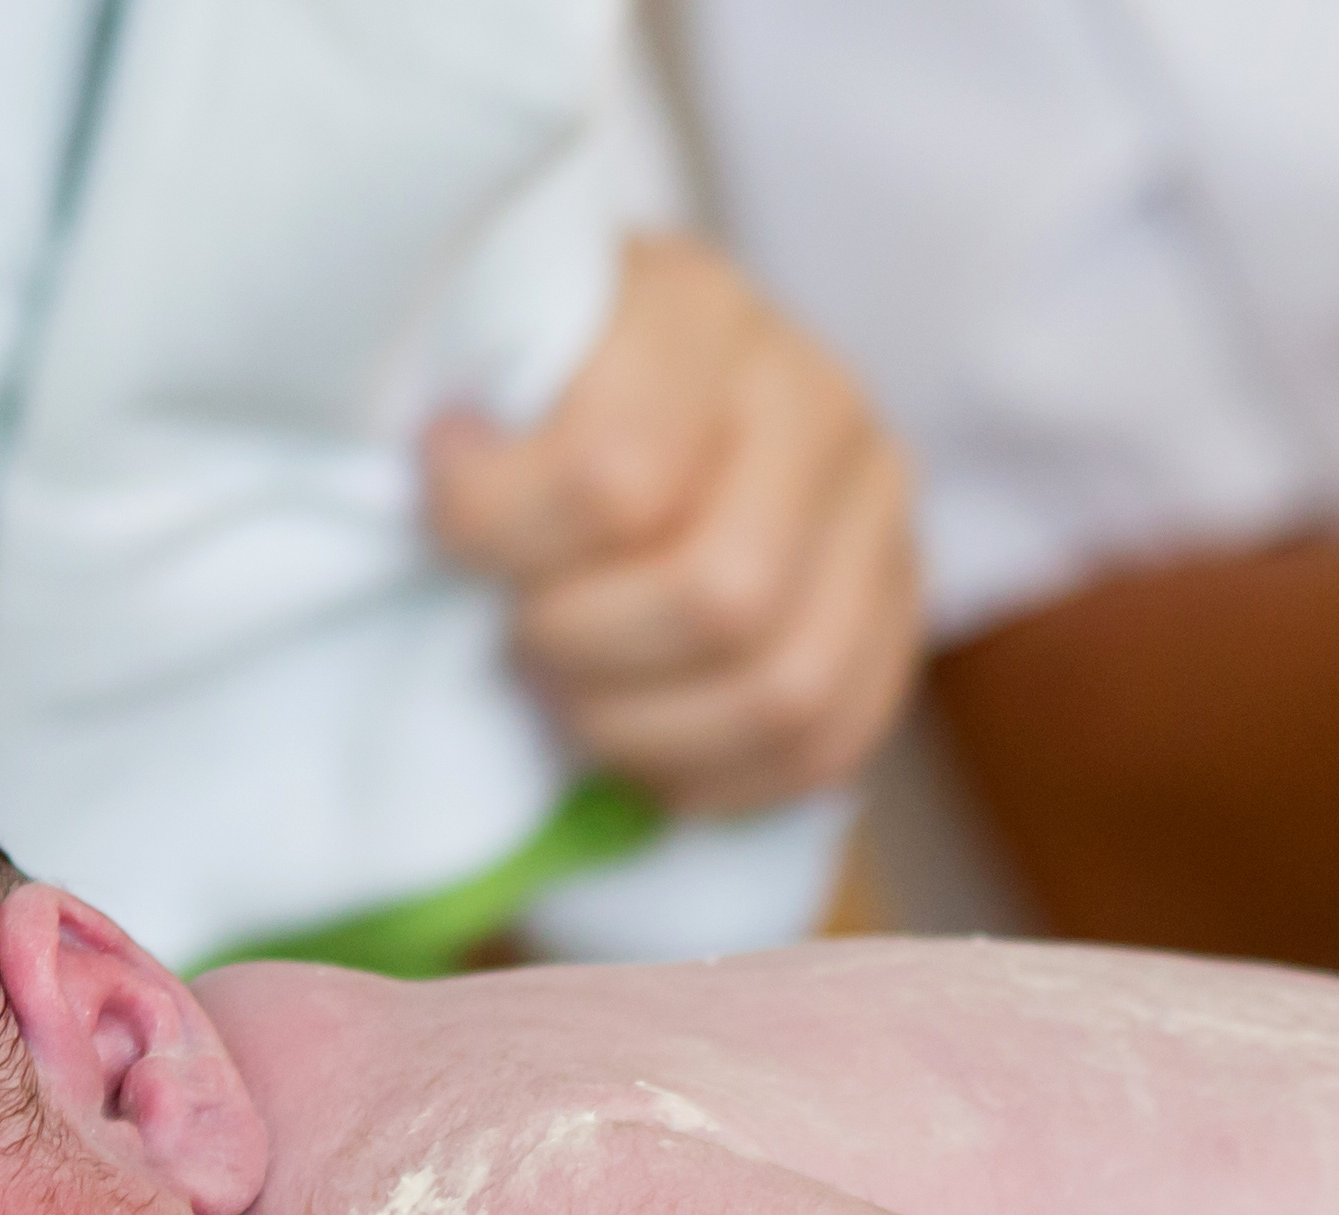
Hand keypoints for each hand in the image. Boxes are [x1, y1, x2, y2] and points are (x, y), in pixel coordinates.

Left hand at [424, 232, 920, 817]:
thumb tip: (448, 489)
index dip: (503, 527)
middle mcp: (817, 399)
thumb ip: (478, 403)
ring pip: (785, 688)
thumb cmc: (538, 379)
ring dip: (647, 729)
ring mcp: (876, 508)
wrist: (649, 377)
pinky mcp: (898, 606)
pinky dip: (720, 777)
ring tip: (571, 696)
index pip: (615, 473)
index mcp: (700, 313)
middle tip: (517, 633)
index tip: (440, 516)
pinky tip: (640, 753)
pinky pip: (830, 741)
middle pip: (720, 595)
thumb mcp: (493, 344)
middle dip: (584, 647)